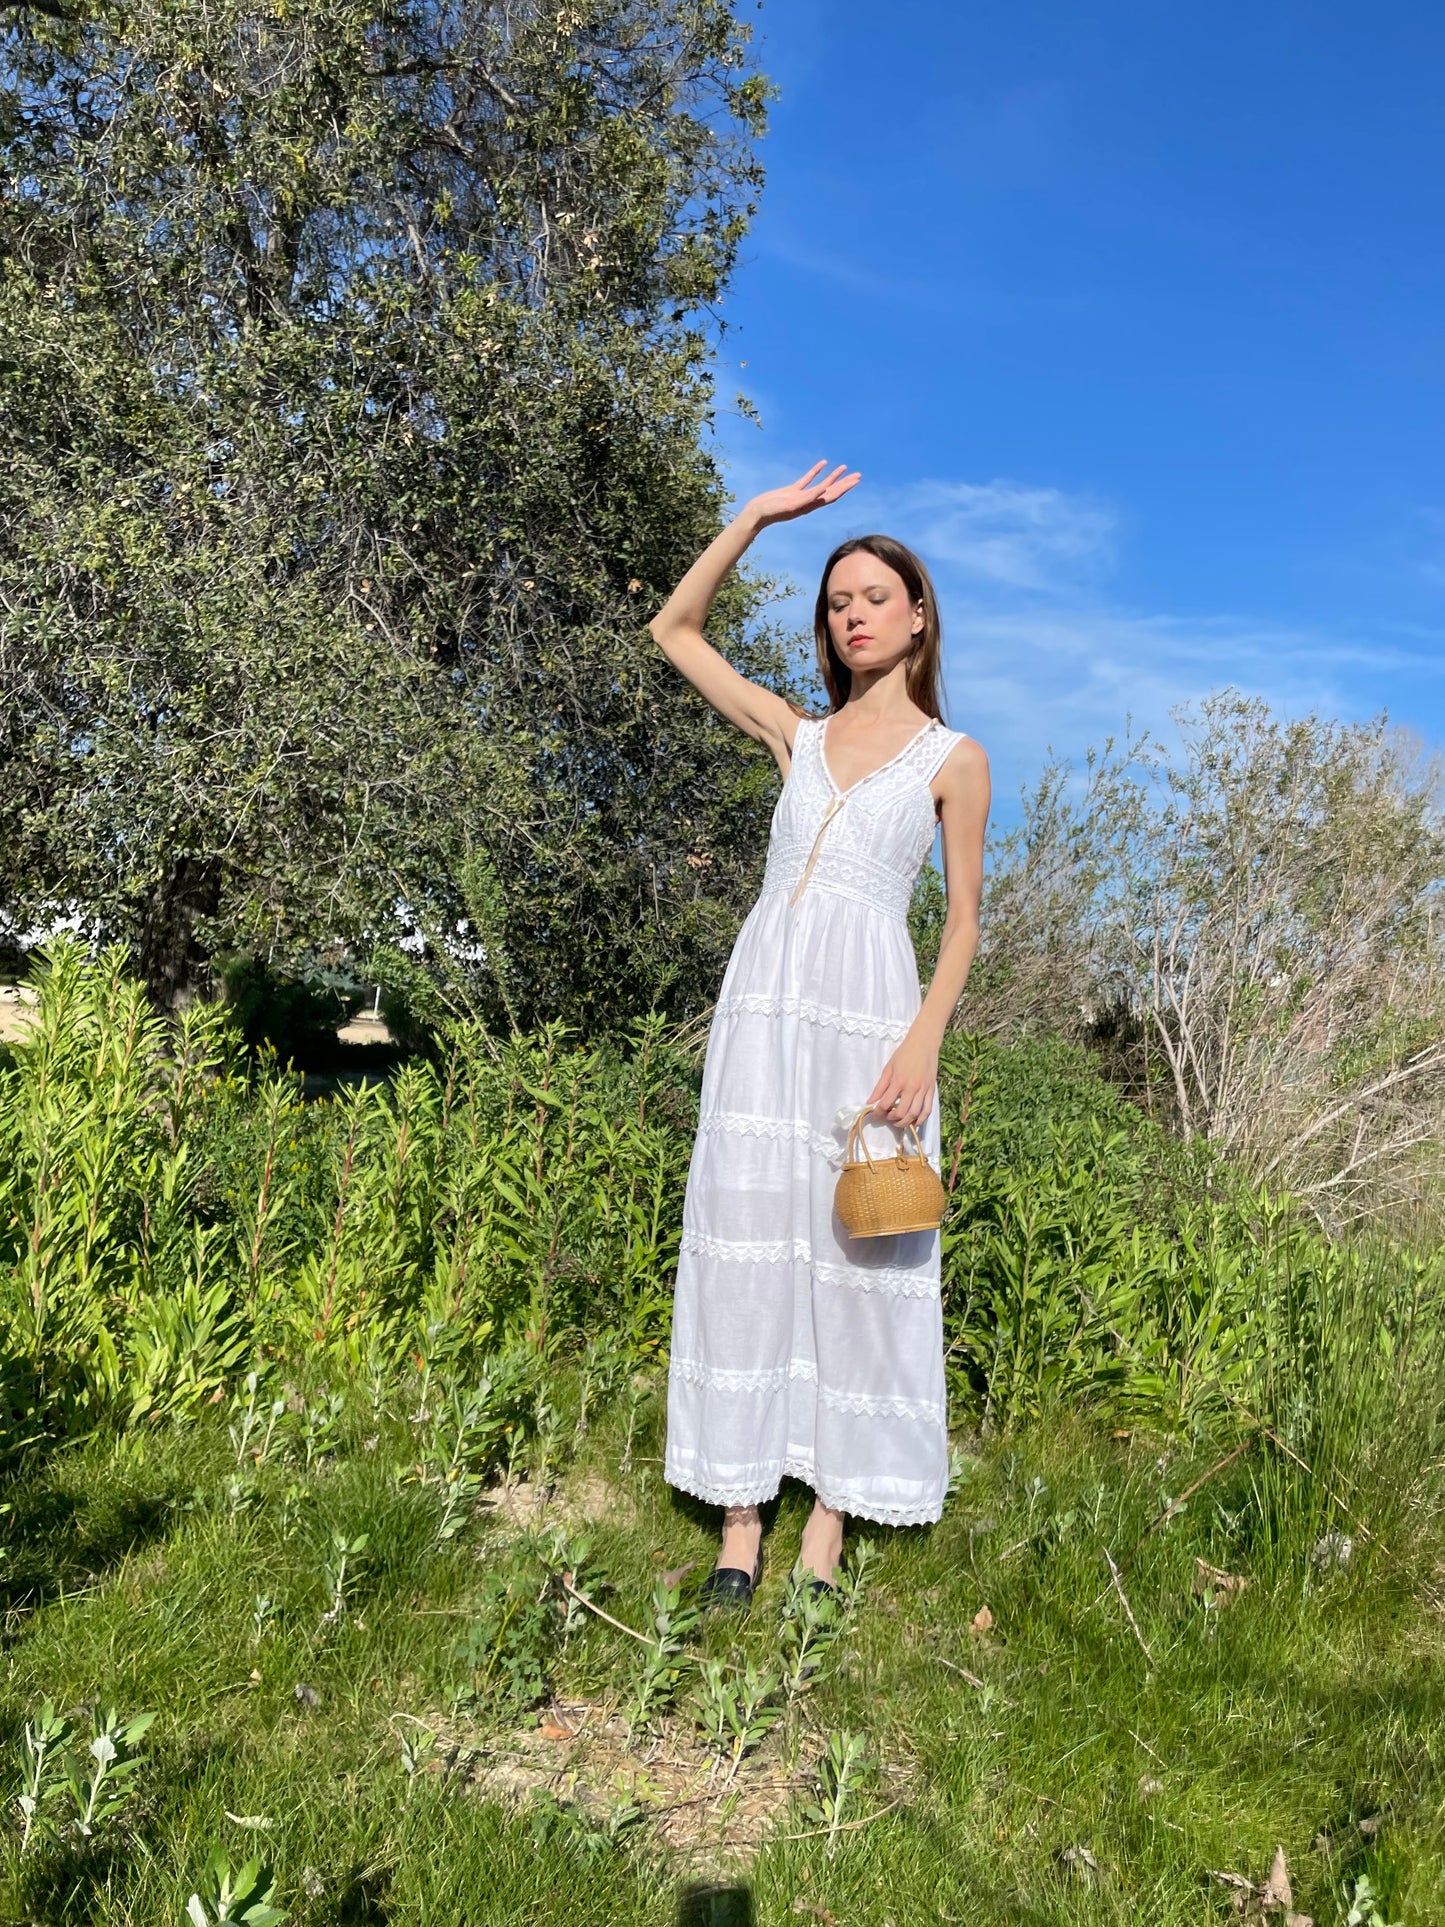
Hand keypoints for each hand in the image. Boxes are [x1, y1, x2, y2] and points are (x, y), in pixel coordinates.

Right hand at [743, 461, 860, 530]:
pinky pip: (808, 479)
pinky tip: (823, 463)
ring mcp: (802, 496)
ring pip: (822, 484)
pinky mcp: (793, 490)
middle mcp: (809, 502)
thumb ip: (804, 500)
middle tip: (858, 475)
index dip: (845, 488)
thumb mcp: (789, 505)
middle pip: (831, 491)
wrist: (757, 514)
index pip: (832, 495)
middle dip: (845, 483)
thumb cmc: (771, 512)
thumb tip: (821, 492)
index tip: (856, 480)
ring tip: (845, 467)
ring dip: (834, 477)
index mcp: (810, 506)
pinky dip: (816, 471)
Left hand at [863, 1035, 938, 1132]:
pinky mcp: (931, 1090)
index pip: (886, 1103)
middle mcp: (912, 1088)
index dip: (878, 1112)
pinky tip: (914, 1122)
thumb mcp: (888, 1068)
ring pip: (914, 1114)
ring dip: (905, 1122)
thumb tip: (870, 1101)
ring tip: (898, 1121)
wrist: (924, 1044)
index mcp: (898, 1081)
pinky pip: (927, 1110)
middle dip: (891, 1119)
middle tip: (887, 1117)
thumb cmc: (904, 1054)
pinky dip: (921, 1120)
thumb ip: (880, 1087)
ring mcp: (923, 1090)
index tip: (875, 1113)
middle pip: (901, 1112)